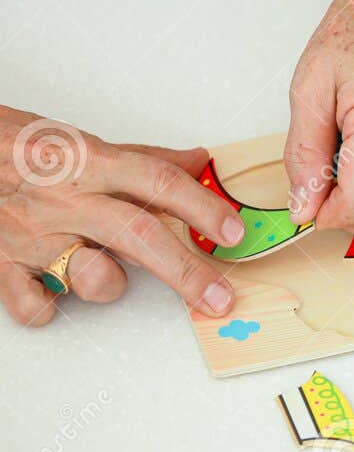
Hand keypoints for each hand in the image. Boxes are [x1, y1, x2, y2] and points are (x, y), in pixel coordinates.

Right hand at [0, 109, 240, 326]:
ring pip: (92, 277)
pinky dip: (51, 309)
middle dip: (186, 272)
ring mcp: (34, 236)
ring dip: (113, 284)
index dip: (202, 208)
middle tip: (218, 298)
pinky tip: (58, 292)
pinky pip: (35, 306)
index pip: (160, 183)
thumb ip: (145, 159)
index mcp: (93, 163)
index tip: (232, 232)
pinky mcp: (2, 264)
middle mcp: (67, 200)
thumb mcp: (88, 143)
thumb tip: (198, 161)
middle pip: (139, 237)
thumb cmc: (25, 147)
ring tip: (110, 272)